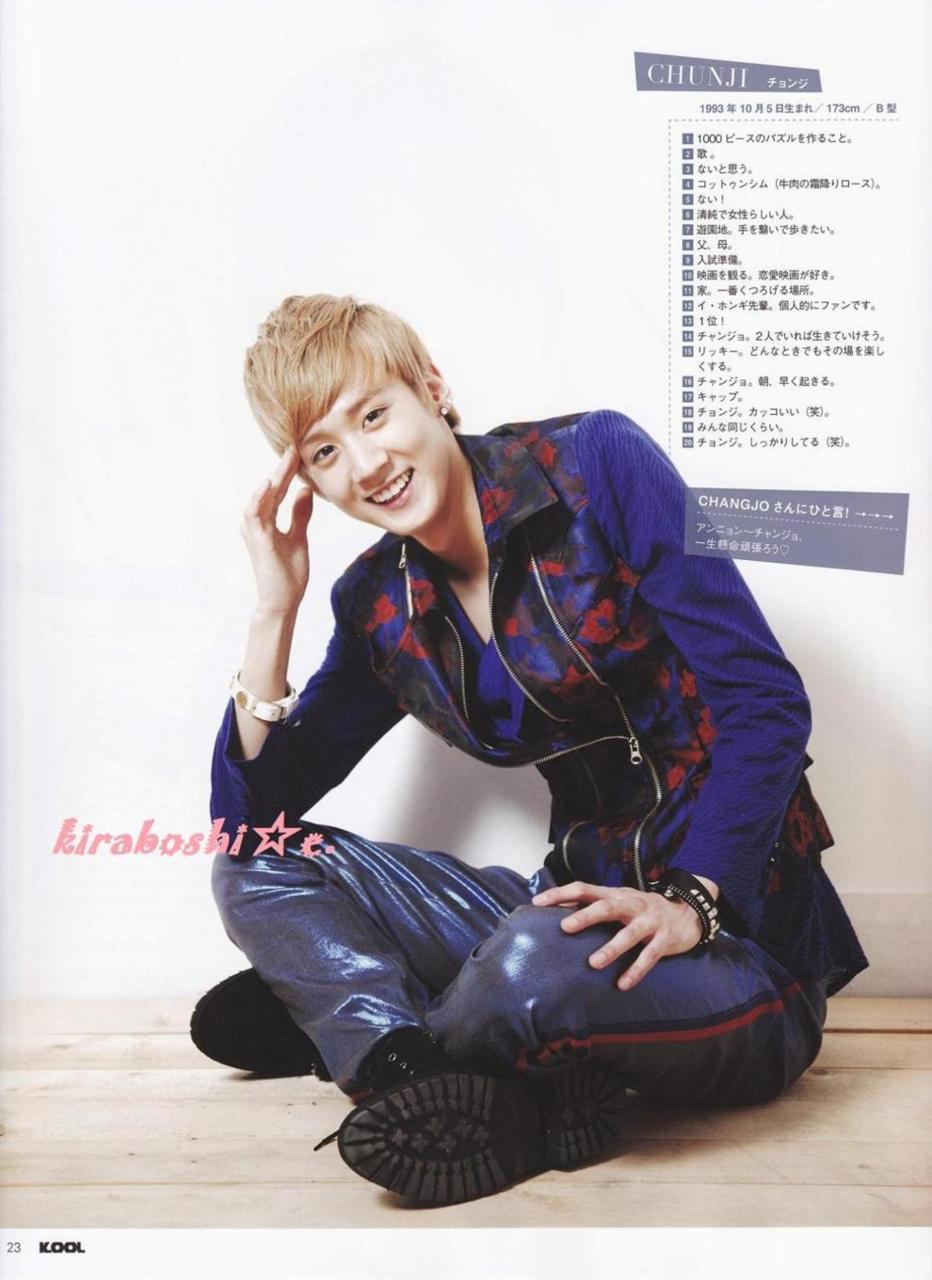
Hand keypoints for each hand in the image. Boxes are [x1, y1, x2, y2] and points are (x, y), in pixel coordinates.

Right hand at [240, 444, 314, 615]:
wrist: (282, 601)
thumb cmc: (288, 574)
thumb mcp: (299, 537)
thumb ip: (300, 515)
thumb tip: (306, 491)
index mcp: (268, 521)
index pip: (280, 490)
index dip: (289, 471)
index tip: (299, 452)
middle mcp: (258, 522)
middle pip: (272, 489)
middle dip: (283, 467)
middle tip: (295, 445)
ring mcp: (255, 531)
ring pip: (263, 497)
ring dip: (275, 477)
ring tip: (287, 458)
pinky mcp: (256, 540)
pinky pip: (254, 514)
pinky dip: (260, 499)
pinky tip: (270, 485)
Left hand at [530, 881, 704, 991]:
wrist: (688, 912)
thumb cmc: (642, 910)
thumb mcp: (619, 902)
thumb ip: (592, 905)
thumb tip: (557, 913)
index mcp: (615, 895)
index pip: (583, 889)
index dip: (560, 893)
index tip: (538, 903)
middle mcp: (631, 905)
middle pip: (606, 907)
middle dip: (585, 916)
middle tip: (564, 927)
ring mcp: (649, 922)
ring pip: (629, 934)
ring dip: (611, 948)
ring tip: (593, 963)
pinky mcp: (664, 940)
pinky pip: (649, 957)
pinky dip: (636, 970)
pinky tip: (623, 984)